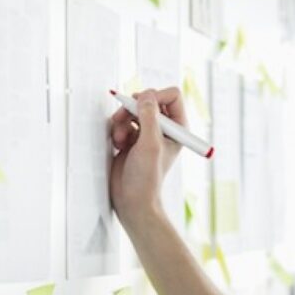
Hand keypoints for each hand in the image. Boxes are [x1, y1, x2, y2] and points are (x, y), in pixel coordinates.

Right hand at [108, 88, 185, 224]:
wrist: (131, 199)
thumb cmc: (147, 178)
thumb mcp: (150, 144)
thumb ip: (149, 117)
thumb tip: (146, 95)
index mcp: (177, 128)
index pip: (172, 95)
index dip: (156, 95)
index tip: (141, 104)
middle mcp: (163, 128)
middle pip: (148, 100)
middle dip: (133, 108)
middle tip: (123, 117)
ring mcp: (147, 133)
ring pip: (132, 110)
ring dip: (122, 120)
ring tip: (120, 138)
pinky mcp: (131, 139)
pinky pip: (122, 121)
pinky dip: (117, 129)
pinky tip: (117, 144)